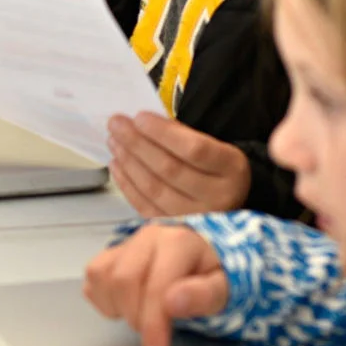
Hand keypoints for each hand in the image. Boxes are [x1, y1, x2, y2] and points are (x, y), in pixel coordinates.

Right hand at [84, 225, 227, 345]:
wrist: (202, 255)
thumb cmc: (213, 274)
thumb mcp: (224, 288)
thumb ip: (204, 295)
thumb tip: (174, 303)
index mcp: (178, 241)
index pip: (156, 286)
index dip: (153, 326)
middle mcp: (148, 236)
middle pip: (123, 280)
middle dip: (137, 318)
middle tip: (155, 333)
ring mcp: (126, 243)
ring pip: (103, 277)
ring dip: (119, 308)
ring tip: (145, 314)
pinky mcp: (110, 254)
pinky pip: (93, 279)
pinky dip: (104, 300)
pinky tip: (127, 305)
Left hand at [108, 112, 251, 216]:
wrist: (227, 200)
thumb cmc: (214, 166)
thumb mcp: (214, 144)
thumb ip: (183, 135)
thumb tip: (141, 124)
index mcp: (231, 168)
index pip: (194, 149)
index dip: (163, 133)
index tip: (139, 117)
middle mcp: (217, 197)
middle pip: (169, 169)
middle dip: (137, 144)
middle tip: (116, 124)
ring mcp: (195, 218)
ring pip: (154, 189)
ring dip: (129, 163)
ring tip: (113, 142)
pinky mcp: (175, 229)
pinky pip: (145, 207)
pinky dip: (127, 185)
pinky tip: (116, 166)